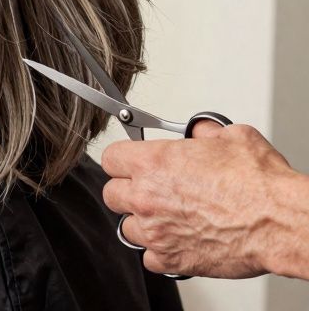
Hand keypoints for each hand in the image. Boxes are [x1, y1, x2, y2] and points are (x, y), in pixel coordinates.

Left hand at [102, 122, 304, 278]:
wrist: (279, 222)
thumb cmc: (260, 184)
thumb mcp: (231, 137)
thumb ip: (204, 132)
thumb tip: (199, 132)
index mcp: (153, 163)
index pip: (111, 158)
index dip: (122, 160)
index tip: (130, 164)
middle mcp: (147, 197)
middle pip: (111, 193)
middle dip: (128, 191)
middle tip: (149, 191)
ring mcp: (156, 231)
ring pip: (127, 227)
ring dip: (143, 223)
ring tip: (167, 218)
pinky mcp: (171, 259)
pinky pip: (149, 257)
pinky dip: (160, 252)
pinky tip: (177, 241)